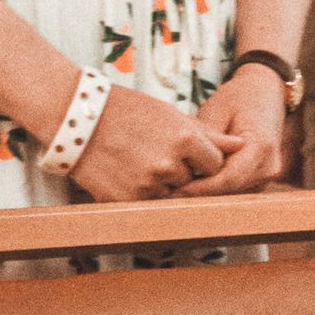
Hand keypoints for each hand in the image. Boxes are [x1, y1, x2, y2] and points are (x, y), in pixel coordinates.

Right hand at [67, 85, 229, 203]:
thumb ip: (207, 134)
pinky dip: (139, 192)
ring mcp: (147, 185)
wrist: (75, 118)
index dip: (202, 159)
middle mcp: (168, 165)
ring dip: (160, 183)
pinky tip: (125, 171)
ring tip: (137, 159)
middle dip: (180, 170)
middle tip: (154, 151)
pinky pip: (146, 203)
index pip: (214, 164)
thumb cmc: (124, 110)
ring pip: (169, 194)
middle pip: (191, 180)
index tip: (186, 151)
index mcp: (184, 139)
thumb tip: (240, 145)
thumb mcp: (169, 114)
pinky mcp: (127, 200)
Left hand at [177, 64, 291, 196]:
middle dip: (201, 194)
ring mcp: (268, 175)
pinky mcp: (262, 179)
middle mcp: (269, 165)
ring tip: (178, 189)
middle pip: (231, 190)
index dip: (202, 189)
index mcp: (261, 146)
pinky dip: (217, 188)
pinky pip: (237, 189)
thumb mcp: (216, 111)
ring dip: (208, 194)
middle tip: (170, 193)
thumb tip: (184, 167)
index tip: (176, 190)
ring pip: (233, 194)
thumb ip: (205, 141)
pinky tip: (195, 183)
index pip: (229, 179)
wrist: (265, 93)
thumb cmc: (238, 98)